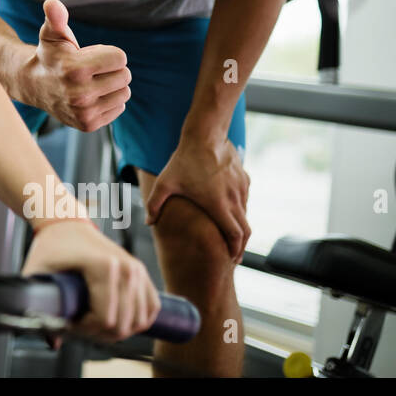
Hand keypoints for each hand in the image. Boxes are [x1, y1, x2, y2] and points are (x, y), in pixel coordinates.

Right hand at [22, 0, 130, 130]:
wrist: (33, 86)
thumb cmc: (48, 55)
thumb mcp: (52, 34)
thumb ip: (55, 17)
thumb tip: (52, 2)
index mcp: (75, 70)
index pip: (121, 59)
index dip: (108, 53)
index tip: (90, 55)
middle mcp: (80, 95)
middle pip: (125, 76)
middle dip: (112, 69)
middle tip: (91, 70)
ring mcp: (84, 112)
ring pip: (124, 93)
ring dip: (112, 85)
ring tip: (91, 83)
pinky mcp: (89, 125)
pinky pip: (118, 108)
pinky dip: (109, 101)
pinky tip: (91, 96)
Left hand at [22, 219, 160, 344]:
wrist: (65, 224)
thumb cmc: (50, 246)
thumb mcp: (36, 272)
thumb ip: (38, 304)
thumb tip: (52, 342)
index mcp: (103, 267)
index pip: (105, 320)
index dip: (85, 331)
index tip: (67, 323)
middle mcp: (126, 268)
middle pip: (123, 325)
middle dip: (98, 333)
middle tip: (77, 325)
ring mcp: (137, 269)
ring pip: (139, 321)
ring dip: (117, 330)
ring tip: (92, 322)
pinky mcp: (142, 272)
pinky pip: (151, 308)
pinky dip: (137, 321)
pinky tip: (115, 320)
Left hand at [145, 133, 250, 260]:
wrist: (205, 135)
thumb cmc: (184, 160)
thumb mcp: (165, 183)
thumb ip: (155, 204)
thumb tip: (148, 223)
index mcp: (218, 204)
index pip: (235, 236)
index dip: (234, 250)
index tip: (231, 260)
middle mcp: (234, 198)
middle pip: (246, 231)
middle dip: (240, 246)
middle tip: (233, 257)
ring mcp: (241, 189)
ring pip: (246, 215)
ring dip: (240, 228)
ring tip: (230, 238)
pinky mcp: (245, 179)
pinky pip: (245, 200)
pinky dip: (241, 211)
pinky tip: (230, 213)